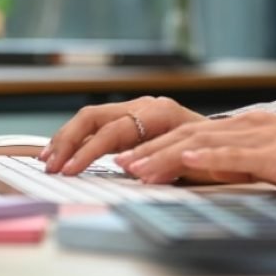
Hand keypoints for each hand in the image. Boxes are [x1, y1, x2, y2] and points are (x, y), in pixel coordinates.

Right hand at [41, 96, 205, 173]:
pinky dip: (77, 138)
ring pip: (92, 118)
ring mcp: (137, 109)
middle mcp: (145, 106)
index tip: (70, 170)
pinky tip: (63, 152)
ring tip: (48, 159)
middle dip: (69, 141)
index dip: (89, 150)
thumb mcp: (194, 160)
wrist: (228, 141)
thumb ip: (164, 162)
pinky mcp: (131, 119)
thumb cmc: (214, 152)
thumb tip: (128, 169)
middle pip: (95, 116)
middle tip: (51, 166)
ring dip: (66, 138)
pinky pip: (98, 124)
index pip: (114, 130)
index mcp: (160, 113)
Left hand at [115, 111, 275, 194]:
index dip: (159, 149)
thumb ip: (250, 164)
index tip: (131, 161)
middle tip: (118, 165)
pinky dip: (205, 155)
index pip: (194, 137)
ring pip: (202, 144)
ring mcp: (262, 136)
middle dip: (150, 152)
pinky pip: (234, 154)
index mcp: (250, 127)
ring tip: (136, 169)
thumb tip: (221, 177)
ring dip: (165, 156)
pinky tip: (185, 158)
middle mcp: (250, 125)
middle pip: (189, 137)